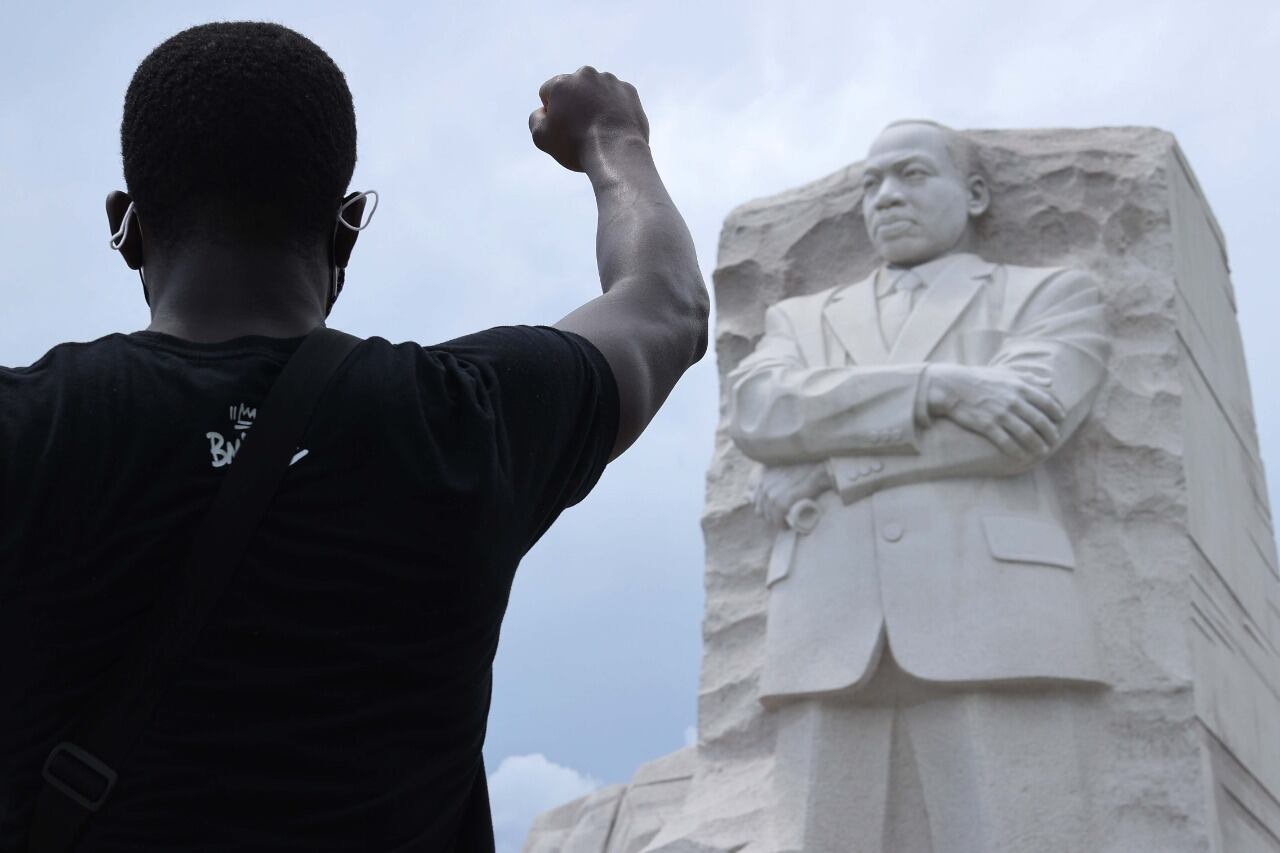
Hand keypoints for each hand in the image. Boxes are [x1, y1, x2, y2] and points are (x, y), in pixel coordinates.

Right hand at [529, 66, 649, 172]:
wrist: (617, 152)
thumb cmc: (577, 146)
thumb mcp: (542, 138)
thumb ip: (535, 118)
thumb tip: (543, 110)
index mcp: (562, 82)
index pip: (548, 93)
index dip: (551, 113)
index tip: (562, 129)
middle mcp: (586, 74)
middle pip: (573, 89)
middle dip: (574, 104)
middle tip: (581, 129)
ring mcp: (610, 81)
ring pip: (596, 91)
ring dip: (595, 104)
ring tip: (600, 129)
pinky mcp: (629, 90)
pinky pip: (616, 98)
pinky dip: (614, 109)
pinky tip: (614, 126)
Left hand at [753, 463, 832, 526]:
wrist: (817, 471)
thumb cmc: (805, 470)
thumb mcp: (783, 471)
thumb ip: (773, 479)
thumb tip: (765, 492)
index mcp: (763, 477)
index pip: (755, 499)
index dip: (765, 508)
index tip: (773, 511)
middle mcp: (763, 485)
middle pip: (760, 510)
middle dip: (769, 515)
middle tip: (781, 518)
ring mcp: (771, 495)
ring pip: (768, 516)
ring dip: (776, 521)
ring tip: (785, 522)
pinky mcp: (781, 503)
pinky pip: (777, 520)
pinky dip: (781, 525)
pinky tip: (787, 526)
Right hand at [925, 364, 1065, 458]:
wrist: (952, 386)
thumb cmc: (979, 378)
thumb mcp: (1005, 372)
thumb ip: (1029, 376)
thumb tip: (1050, 381)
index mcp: (1020, 386)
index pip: (1047, 402)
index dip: (1057, 413)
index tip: (1061, 420)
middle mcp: (1013, 401)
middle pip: (1040, 421)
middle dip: (1051, 433)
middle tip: (1055, 440)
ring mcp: (1000, 414)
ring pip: (1027, 434)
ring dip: (1038, 445)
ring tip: (1043, 451)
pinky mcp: (987, 426)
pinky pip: (1007, 442)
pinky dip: (1018, 452)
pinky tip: (1023, 457)